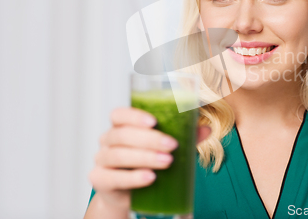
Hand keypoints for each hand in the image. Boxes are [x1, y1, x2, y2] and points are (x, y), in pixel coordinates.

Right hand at [87, 107, 210, 212]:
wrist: (132, 194)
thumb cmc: (148, 163)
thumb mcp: (165, 148)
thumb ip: (184, 137)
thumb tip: (206, 129)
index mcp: (121, 126)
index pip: (119, 114)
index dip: (134, 116)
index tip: (154, 121)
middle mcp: (108, 141)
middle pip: (122, 135)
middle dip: (149, 140)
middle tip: (172, 145)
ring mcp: (101, 161)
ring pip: (118, 155)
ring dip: (145, 157)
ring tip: (167, 162)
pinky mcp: (101, 181)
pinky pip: (113, 177)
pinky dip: (133, 177)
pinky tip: (150, 178)